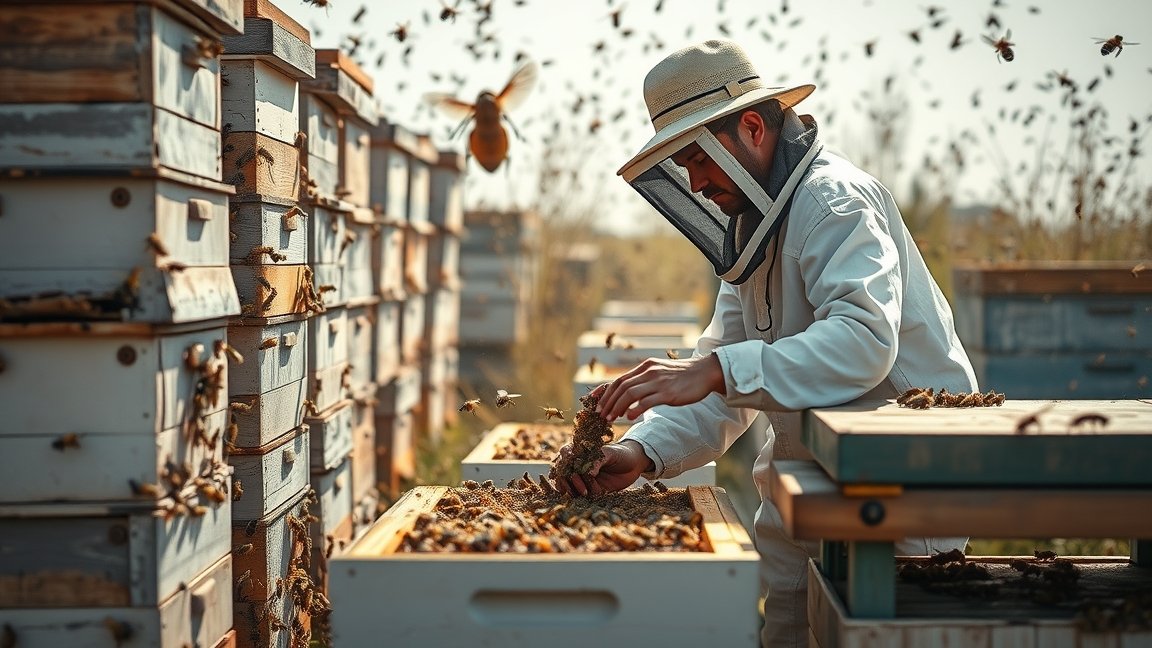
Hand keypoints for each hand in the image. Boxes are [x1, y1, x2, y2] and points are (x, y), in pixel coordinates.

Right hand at [551, 440, 652, 496]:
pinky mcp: (585, 486)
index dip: (566, 462)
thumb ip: (598, 460)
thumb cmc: (621, 454)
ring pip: (565, 482)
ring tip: (583, 495)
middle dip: (569, 480)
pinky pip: (574, 492)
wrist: (633, 465)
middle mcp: (577, 462)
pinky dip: (574, 495)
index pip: (565, 454)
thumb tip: (587, 473)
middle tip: (583, 490)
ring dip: (570, 489)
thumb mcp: (611, 453)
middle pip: (562, 470)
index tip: (574, 470)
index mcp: (581, 449)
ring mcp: (580, 475)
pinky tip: (580, 499)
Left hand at [595, 354, 725, 421]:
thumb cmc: (683, 376)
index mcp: (645, 367)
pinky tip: (629, 417)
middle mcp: (649, 372)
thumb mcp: (660, 372)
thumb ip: (646, 379)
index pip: (619, 380)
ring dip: (617, 407)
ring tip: (611, 419)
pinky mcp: (668, 393)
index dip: (605, 392)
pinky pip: (647, 401)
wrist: (705, 372)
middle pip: (621, 387)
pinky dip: (635, 409)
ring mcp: (658, 382)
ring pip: (630, 394)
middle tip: (600, 415)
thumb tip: (630, 393)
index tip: (595, 404)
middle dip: (608, 402)